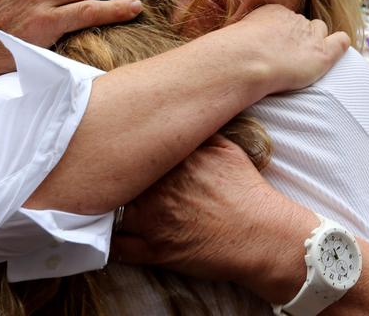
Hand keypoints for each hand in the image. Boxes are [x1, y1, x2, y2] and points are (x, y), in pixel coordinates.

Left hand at [112, 135, 317, 302]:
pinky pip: (118, 246)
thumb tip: (185, 117)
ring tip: (107, 202)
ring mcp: (153, 221)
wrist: (263, 235)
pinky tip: (116, 232)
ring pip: (110, 210)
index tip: (120, 151)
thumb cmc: (248, 193)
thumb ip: (199, 134)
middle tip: (106, 174)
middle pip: (117, 178)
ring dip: (108, 206)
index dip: (123, 151)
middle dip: (112, 176)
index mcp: (172, 161)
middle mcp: (158, 188)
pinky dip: (112, 240)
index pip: (132, 149)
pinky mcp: (155, 252)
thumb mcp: (227, 149)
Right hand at [217, 5, 349, 97]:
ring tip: (306, 59)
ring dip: (316, 43)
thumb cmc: (232, 55)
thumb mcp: (233, 38)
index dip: (283, 35)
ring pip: (320, 32)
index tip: (274, 49)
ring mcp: (309, 34)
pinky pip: (341, 41)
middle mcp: (293, 19)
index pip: (286, 20)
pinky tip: (336, 51)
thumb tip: (228, 51)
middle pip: (304, 25)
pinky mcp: (322, 52)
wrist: (245, 60)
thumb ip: (242, 41)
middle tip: (288, 58)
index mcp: (272, 12)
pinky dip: (340, 45)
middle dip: (300, 39)